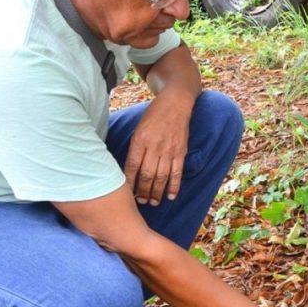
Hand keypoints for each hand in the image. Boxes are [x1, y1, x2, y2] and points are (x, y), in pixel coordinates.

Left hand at [124, 90, 193, 204]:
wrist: (175, 104)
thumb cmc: (153, 116)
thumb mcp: (138, 129)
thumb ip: (135, 148)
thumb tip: (130, 170)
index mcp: (140, 140)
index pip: (132, 166)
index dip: (129, 182)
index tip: (126, 193)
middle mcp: (154, 146)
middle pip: (147, 175)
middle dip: (143, 192)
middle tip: (141, 202)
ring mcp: (169, 150)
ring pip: (161, 177)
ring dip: (157, 192)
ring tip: (153, 202)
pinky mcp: (181, 152)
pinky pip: (177, 173)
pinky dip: (174, 186)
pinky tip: (171, 196)